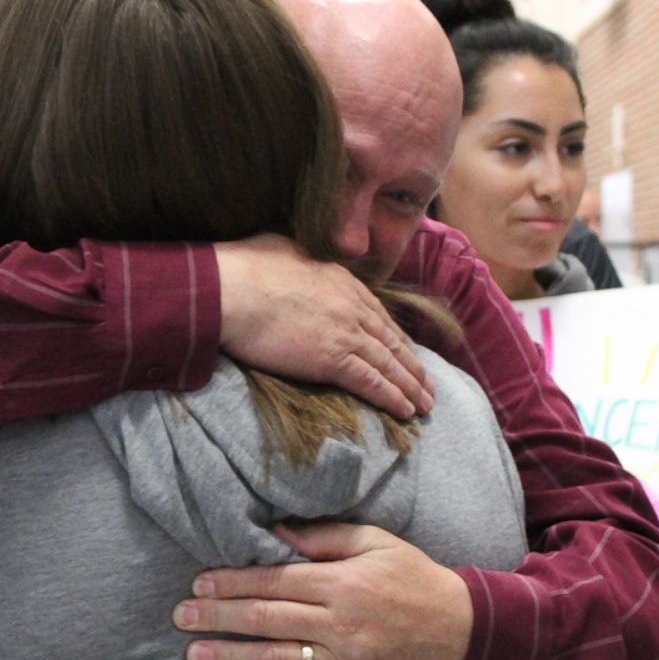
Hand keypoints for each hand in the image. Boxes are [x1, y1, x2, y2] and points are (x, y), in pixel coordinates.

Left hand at [173, 522, 472, 659]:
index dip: (233, 583)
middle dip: (219, 617)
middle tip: (180, 617)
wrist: (458, 628)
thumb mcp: (373, 541)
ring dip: (230, 656)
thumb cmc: (411, 576)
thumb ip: (322, 537)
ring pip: (277, 658)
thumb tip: (273, 531)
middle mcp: (340, 622)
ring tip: (194, 653)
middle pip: (267, 619)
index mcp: (342, 582)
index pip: (274, 581)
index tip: (199, 585)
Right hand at [214, 234, 431, 417]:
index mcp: (340, 280)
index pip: (376, 313)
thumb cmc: (244, 267)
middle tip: (426, 384)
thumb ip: (300, 259)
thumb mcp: (282, 249)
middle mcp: (352, 305)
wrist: (231, 289)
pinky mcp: (333, 359)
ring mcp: (345, 332)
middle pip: (391, 340)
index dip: (394, 336)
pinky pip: (372, 382)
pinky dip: (392, 397)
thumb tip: (295, 259)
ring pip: (389, 363)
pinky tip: (405, 410)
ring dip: (410, 386)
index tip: (405, 351)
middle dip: (412, 365)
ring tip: (424, 403)